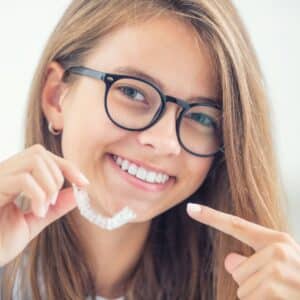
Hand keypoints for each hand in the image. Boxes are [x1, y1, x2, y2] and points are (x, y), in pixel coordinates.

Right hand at [0, 144, 88, 266]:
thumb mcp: (34, 221)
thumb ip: (55, 206)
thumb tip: (78, 193)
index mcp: (11, 177)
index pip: (43, 156)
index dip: (67, 166)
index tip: (84, 183)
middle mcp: (2, 172)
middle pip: (40, 152)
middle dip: (58, 176)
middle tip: (53, 202)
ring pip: (34, 159)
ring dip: (49, 184)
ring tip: (44, 208)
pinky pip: (23, 178)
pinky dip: (39, 195)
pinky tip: (37, 212)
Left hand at [187, 203, 299, 298]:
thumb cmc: (299, 284)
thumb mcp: (281, 267)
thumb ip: (253, 260)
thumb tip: (229, 259)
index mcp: (277, 241)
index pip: (236, 225)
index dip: (210, 217)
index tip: (190, 208)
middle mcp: (278, 250)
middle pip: (237, 270)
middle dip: (251, 285)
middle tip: (280, 290)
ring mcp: (278, 270)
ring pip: (243, 290)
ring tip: (283, 297)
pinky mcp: (275, 289)